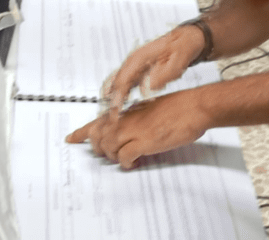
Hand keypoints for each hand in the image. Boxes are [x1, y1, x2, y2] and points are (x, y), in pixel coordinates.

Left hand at [65, 91, 209, 167]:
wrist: (196, 106)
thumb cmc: (180, 106)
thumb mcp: (153, 108)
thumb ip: (138, 118)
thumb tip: (130, 130)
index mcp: (129, 110)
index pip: (98, 120)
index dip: (82, 131)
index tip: (72, 137)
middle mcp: (128, 118)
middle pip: (97, 134)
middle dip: (97, 147)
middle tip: (104, 154)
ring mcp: (136, 129)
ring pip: (107, 145)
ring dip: (111, 156)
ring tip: (121, 158)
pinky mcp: (145, 141)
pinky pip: (124, 156)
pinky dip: (125, 162)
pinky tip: (133, 163)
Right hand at [101, 24, 205, 112]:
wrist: (186, 39)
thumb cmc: (182, 47)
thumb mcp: (177, 62)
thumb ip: (162, 76)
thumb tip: (147, 89)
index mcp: (139, 58)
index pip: (122, 81)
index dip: (116, 98)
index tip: (114, 113)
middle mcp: (133, 61)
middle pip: (114, 82)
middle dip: (109, 101)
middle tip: (110, 119)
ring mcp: (134, 65)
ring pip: (116, 83)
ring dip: (113, 99)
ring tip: (112, 117)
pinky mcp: (138, 71)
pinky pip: (125, 84)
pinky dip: (120, 95)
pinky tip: (122, 107)